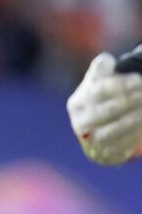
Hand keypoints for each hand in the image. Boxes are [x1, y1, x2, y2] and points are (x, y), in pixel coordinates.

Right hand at [66, 51, 141, 166]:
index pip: (96, 92)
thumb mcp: (100, 79)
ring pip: (109, 131)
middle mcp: (79, 122)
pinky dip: (132, 135)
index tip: (139, 79)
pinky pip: (117, 146)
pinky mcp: (101, 152)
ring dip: (131, 120)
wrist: (100, 128)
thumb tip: (107, 61)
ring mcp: (89, 139)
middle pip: (101, 113)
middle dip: (127, 102)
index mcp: (77, 102)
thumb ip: (102, 67)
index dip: (119, 85)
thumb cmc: (104, 97)